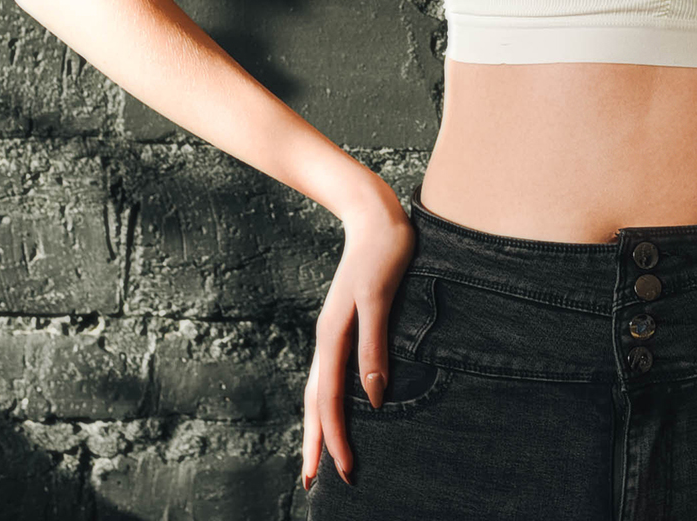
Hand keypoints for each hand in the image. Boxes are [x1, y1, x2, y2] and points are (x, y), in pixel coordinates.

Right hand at [301, 190, 416, 493]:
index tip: (345, 472)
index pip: (331, 401)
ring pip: (319, 390)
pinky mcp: (343, 325)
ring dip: (318, 426)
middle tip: (312, 484)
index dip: (336, 438)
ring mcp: (332, 333)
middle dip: (315, 444)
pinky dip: (327, 401)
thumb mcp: (381, 296)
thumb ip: (375, 346)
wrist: (373, 212)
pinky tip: (336, 408)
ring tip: (318, 458)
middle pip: (316, 402)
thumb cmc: (384, 250)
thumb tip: (375, 398)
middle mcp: (327, 339)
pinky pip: (329, 375)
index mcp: (333, 336)